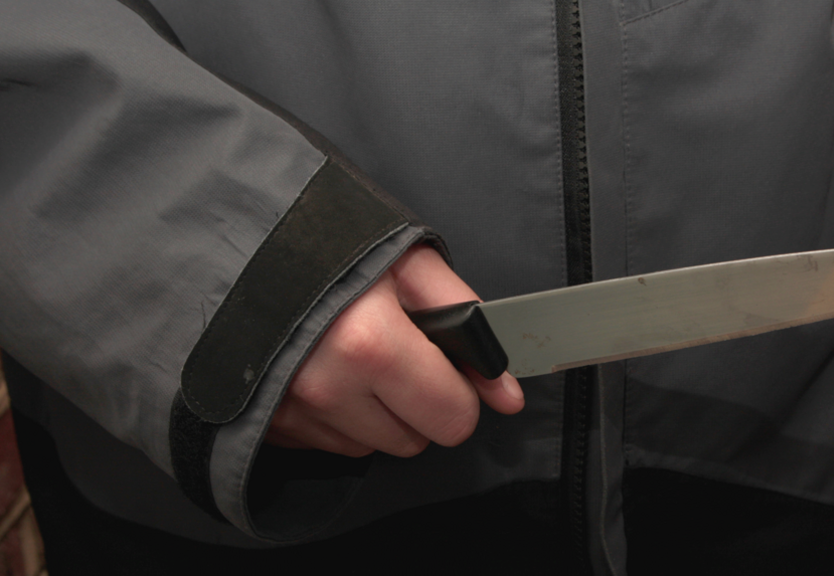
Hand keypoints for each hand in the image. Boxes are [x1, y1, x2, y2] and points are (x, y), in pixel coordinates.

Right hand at [264, 245, 523, 456]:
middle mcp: (327, 388)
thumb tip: (507, 395)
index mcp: (370, 343)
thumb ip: (469, 323)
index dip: (460, 391)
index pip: (452, 418)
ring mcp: (291, 412)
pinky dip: (338, 415)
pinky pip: (329, 443)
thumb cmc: (327, 241)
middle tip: (397, 351)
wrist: (235, 240)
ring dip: (376, 411)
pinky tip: (324, 368)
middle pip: (415, 440)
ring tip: (353, 353)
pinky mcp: (268, 426)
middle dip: (419, 402)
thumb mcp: (409, 260)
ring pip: (372, 445)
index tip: (446, 366)